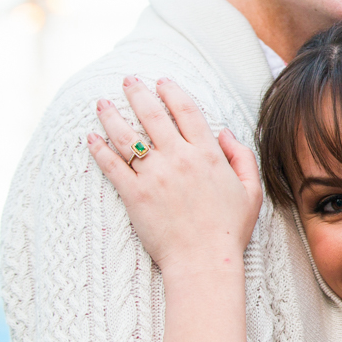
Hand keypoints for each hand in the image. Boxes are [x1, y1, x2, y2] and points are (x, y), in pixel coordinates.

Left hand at [87, 77, 261, 272]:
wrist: (203, 261)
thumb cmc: (230, 229)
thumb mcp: (251, 191)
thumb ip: (241, 156)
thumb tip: (223, 131)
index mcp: (208, 154)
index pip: (186, 111)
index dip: (173, 92)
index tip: (162, 81)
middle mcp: (179, 158)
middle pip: (153, 115)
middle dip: (137, 93)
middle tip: (128, 81)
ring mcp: (155, 175)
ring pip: (127, 136)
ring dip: (112, 115)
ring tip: (102, 102)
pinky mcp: (134, 194)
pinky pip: (111, 165)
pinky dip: (98, 149)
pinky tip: (90, 137)